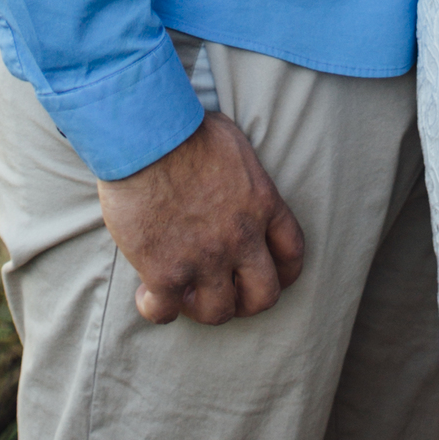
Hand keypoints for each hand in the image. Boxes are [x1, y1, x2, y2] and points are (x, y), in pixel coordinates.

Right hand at [100, 109, 305, 326]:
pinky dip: (155, 308)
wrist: (146, 136)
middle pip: (264, 295)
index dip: (284, 272)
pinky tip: (146, 294)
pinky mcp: (166, 272)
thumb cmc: (184, 127)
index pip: (292, 251)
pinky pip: (166, 312)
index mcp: (262, 203)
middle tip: (226, 292)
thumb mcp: (232, 141)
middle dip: (247, 301)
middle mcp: (241, 237)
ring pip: (218, 312)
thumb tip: (231, 173)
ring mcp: (205, 258)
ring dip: (202, 307)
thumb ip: (241, 170)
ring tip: (184, 293)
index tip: (271, 275)